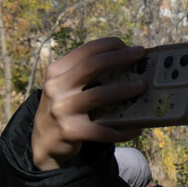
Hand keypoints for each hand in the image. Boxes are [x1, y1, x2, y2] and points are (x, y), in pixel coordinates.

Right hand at [32, 38, 148, 170]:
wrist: (45, 141)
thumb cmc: (65, 107)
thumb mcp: (66, 86)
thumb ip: (86, 75)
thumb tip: (128, 65)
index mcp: (57, 71)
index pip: (85, 51)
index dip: (110, 45)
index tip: (131, 47)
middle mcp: (56, 87)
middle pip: (91, 66)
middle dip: (119, 58)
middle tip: (140, 56)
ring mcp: (62, 109)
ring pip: (98, 95)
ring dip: (124, 89)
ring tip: (142, 86)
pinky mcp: (70, 130)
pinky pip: (102, 130)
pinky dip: (122, 130)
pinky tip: (137, 129)